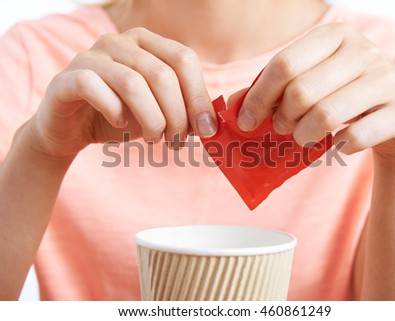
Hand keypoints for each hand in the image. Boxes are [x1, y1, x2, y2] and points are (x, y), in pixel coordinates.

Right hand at [28, 27, 216, 158]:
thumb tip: (210, 123)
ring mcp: (91, 56)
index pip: (184, 59)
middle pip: (163, 75)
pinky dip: (114, 112)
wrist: (71, 128)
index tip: (206, 130)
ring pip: (133, 83)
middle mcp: (119, 42)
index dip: (199, 97)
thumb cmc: (119, 117)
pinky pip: (95, 89)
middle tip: (176, 142)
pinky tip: (121, 126)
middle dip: (177, 115)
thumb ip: (182, 110)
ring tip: (153, 139)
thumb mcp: (157, 112)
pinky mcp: (68, 77)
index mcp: (146, 44)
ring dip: (151, 120)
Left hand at [237, 23, 394, 160]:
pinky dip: (337, 146)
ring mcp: (386, 80)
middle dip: (281, 119)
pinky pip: (354, 137)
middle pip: (301, 92)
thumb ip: (272, 90)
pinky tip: (337, 142)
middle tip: (280, 129)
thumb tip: (232, 106)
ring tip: (302, 138)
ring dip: (304, 136)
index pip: (284, 64)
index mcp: (334, 36)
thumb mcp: (311, 83)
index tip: (245, 121)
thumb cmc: (343, 94)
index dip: (258, 97)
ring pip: (325, 116)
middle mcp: (363, 51)